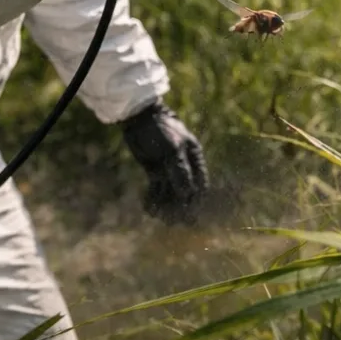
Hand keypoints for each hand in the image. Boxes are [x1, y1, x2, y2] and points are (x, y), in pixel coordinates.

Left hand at [121, 102, 207, 222]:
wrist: (140, 119)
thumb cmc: (160, 128)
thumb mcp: (172, 147)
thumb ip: (180, 170)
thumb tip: (187, 194)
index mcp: (194, 158)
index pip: (200, 185)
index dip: (196, 201)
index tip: (190, 214)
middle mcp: (184, 166)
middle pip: (185, 192)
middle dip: (179, 207)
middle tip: (171, 220)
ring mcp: (169, 169)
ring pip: (170, 193)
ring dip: (165, 206)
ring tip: (156, 215)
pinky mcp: (155, 171)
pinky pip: (157, 190)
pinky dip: (153, 199)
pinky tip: (148, 208)